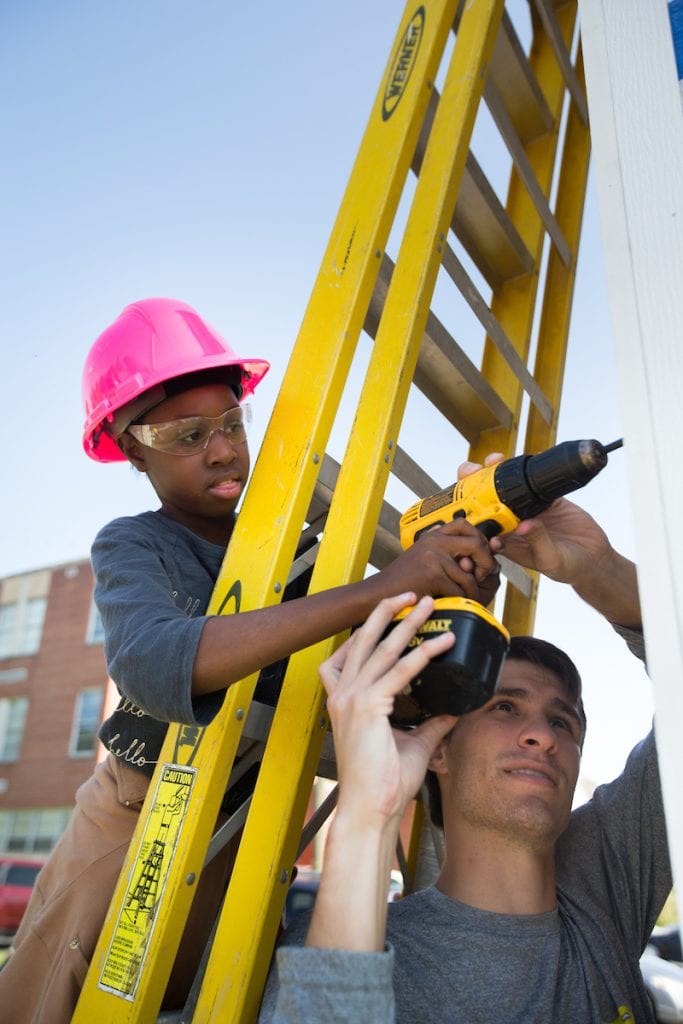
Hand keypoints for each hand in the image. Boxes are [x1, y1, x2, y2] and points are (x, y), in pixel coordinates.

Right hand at [319, 593, 457, 829]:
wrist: (370, 810)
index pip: (347, 654)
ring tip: (428, 605)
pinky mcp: (368, 707)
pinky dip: (423, 654)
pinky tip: (442, 643)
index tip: (389, 613)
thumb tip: (452, 710)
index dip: (367, 630)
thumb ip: (430, 724)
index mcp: (344, 702)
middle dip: (386, 611)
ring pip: (382, 648)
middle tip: (409, 595)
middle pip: (362, 639)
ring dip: (408, 622)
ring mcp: (351, 699)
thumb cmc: (384, 783)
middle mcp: (343, 695)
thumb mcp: (413, 744)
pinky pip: (400, 671)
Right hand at [379, 518, 499, 604]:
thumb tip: (476, 550)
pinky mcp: (432, 574)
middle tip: (483, 576)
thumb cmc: (402, 581)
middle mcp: (434, 542)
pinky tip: (455, 602)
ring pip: (470, 574)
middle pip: (477, 544)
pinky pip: (459, 589)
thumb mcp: (422, 558)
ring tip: (469, 596)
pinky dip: (460, 599)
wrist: (379, 593)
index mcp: (432, 536)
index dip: (480, 538)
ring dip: (473, 590)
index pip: (464, 524)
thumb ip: (444, 551)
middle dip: (486, 562)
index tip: (482, 553)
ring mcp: (434, 557)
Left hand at [457, 454, 610, 587]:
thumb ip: (537, 542)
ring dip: (494, 472)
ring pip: (504, 488)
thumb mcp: (550, 560)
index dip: (468, 511)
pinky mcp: (544, 499)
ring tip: (492, 460)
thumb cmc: (567, 567)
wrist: (594, 558)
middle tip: (471, 471)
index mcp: (505, 541)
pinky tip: (512, 460)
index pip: (479, 525)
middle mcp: (511, 523)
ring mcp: (527, 509)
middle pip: (485, 501)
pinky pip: (529, 482)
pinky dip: (520, 470)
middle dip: (474, 484)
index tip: (463, 498)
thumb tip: (523, 525)